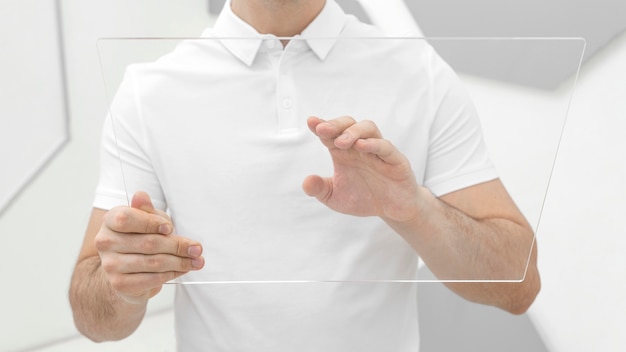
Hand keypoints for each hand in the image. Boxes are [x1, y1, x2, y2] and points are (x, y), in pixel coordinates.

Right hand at [95, 191, 203, 303]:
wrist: (127, 271)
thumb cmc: (141, 238)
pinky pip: (152, 279)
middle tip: (197, 249)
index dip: (150, 223)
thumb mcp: (147, 220)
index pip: (126, 218)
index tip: (170, 228)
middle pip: (148, 243)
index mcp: (110, 221)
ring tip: (197, 261)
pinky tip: (182, 270)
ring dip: (180, 262)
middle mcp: (105, 242)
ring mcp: (110, 265)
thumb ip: (147, 210)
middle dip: (178, 246)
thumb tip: (141, 195)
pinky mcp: (120, 283)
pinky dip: (172, 274)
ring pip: (153, 262)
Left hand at [302, 116, 423, 222]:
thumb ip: (320, 189)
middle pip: (349, 125)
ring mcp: (379, 152)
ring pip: (368, 128)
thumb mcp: (335, 198)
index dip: (321, 126)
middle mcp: (360, 148)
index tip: (311, 122)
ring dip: (353, 131)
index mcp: (344, 153)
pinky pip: (386, 147)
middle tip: (322, 129)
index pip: (331, 134)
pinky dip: (374, 144)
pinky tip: (361, 146)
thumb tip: (306, 182)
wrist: (392, 210)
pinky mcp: (396, 161)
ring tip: (341, 141)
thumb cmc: (364, 198)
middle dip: (335, 124)